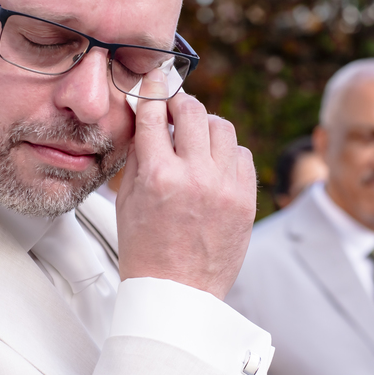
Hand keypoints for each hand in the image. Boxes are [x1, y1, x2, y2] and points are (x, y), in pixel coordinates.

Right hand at [115, 69, 257, 299]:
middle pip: (194, 111)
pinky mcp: (246, 199)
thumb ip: (139, 155)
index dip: (154, 91)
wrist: (177, 293)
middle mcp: (195, 177)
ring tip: (196, 138)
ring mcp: (225, 188)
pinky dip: (227, 152)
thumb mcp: (126, 200)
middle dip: (181, 103)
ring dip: (206, 126)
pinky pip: (243, 155)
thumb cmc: (146, 250)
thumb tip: (149, 119)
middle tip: (176, 107)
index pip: (156, 114)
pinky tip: (214, 163)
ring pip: (223, 127)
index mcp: (158, 177)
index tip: (155, 81)